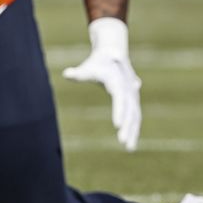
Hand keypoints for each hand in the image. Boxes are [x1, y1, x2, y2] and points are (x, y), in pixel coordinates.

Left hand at [62, 17, 141, 150]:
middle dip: (127, 126)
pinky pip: (135, 117)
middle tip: (122, 141)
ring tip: (129, 148)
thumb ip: (79, 73)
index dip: (119, 112)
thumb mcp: (88, 68)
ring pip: (135, 116)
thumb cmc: (98, 63)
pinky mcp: (133, 101)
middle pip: (130, 110)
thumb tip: (67, 73)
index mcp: (118, 82)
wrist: (113, 54)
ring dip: (133, 131)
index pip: (120, 99)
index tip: (117, 125)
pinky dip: (134, 130)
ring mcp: (133, 96)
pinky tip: (130, 144)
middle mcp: (128, 90)